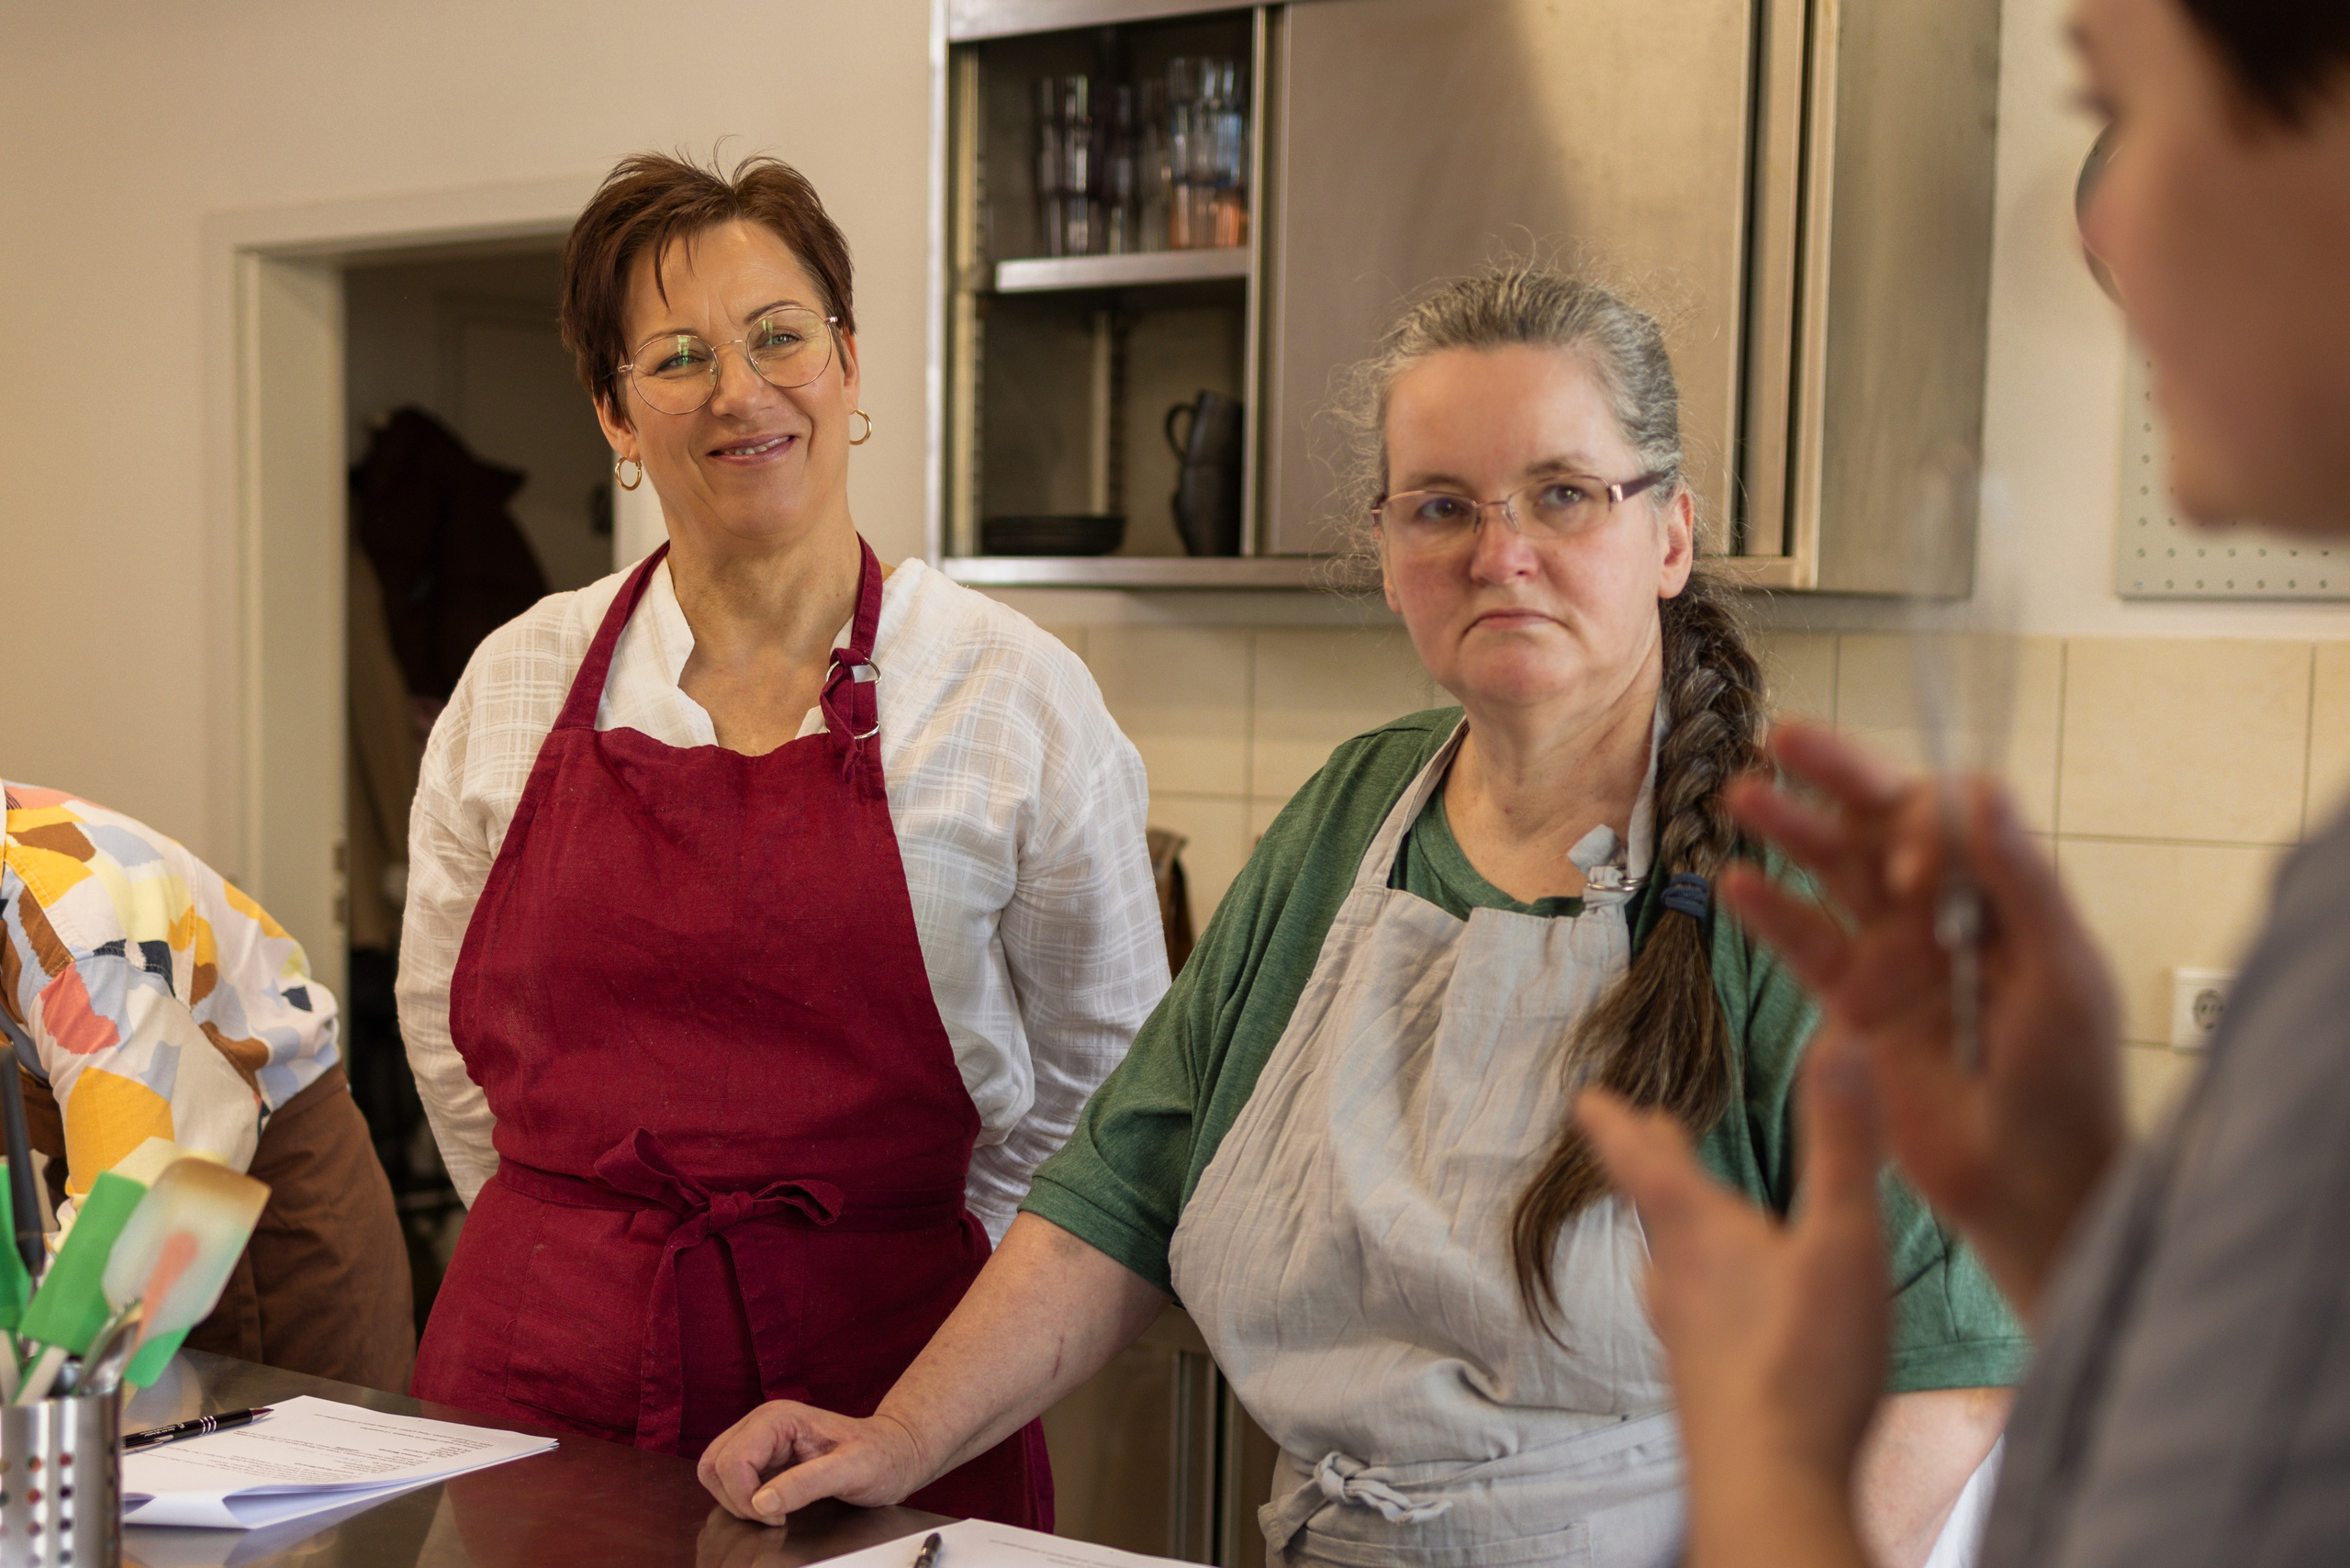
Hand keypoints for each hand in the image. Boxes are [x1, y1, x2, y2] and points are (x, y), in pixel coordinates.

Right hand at [698, 1401, 926, 1523]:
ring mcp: (761, 1438)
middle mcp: (763, 1423)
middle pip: (714, 1464)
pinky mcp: (763, 1456)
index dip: (745, 1497)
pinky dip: (742, 1498)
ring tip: (774, 1512)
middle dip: (735, 1499)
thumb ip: (805, 1485)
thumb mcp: (851, 1472)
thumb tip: (761, 1502)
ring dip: (736, 1499)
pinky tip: (774, 1506)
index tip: (778, 1516)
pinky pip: (731, 1478)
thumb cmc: (881, 1456)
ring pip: (716, 1471)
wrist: (895, 1452)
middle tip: (773, 1516)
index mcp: (778, 1418)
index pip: (731, 1460)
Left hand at [1578, 1033, 1884, 1567]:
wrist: (1770, 1492)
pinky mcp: (1706, 1388)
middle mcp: (1678, 1283)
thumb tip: (1840, 1039)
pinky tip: (1727, 1318)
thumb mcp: (1843, 1241)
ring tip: (1683, 1219)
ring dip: (1676, 1232)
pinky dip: (1704, 1294)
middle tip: (1639, 1132)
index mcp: (1700, 1234)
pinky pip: (1696, 1321)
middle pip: (1657, 1209)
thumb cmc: (1805, 1366)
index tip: (1587, 1095)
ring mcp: (1685, 1340)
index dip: (1617, 1122)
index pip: (1646, 1159)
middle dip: (1651, 1165)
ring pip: (1671, 1269)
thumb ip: (1842, 1145)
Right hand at [1720, 722, 2123, 1319]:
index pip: (1950, 817)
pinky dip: (1769, 912)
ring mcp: (1895, 954)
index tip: (1920, 873)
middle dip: (1836, 777)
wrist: (2028, 1185)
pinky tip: (1736, 883)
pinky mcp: (1852, 1002)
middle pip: (1881, 823)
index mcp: (2003, 896)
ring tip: (1744, 796)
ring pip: (1833, 871)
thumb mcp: (2061, 979)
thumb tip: (1987, 789)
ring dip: (1791, 830)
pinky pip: (1803, 942)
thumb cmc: (2067, 1085)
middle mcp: (1945, 912)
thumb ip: (2023, 884)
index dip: (1927, 821)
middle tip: (1783, 739)